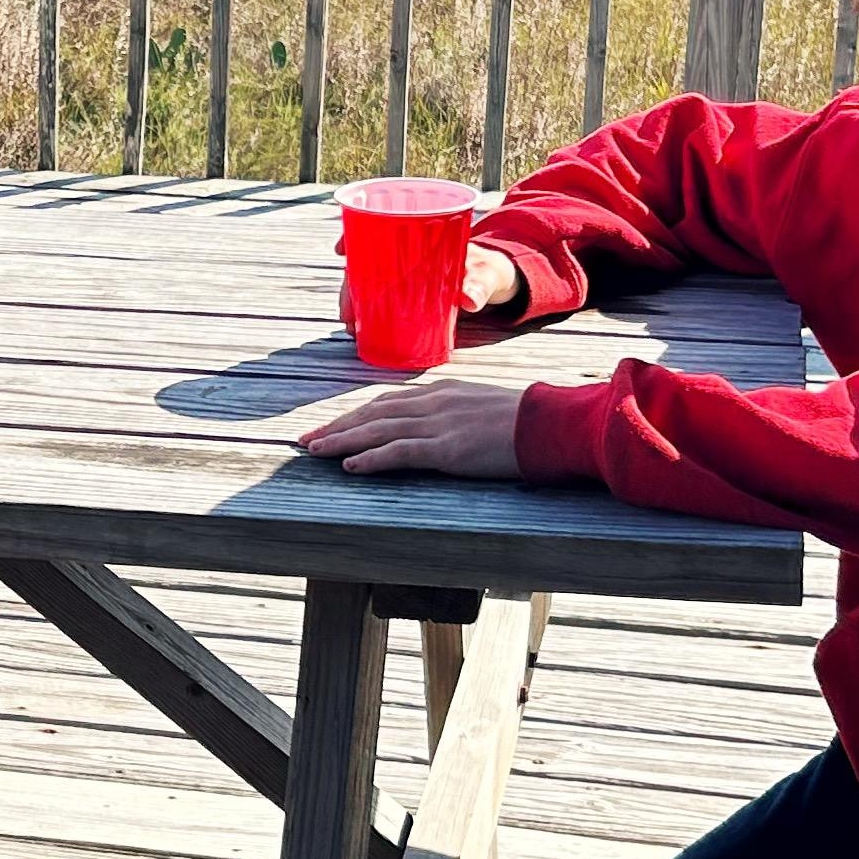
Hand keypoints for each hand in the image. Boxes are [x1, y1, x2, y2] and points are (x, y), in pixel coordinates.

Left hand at [300, 379, 522, 478]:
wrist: (552, 424)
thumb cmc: (527, 421)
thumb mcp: (485, 408)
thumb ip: (458, 414)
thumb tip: (445, 427)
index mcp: (442, 392)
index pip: (387, 402)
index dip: (356, 415)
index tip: (333, 425)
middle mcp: (434, 403)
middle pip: (373, 414)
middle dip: (337, 427)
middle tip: (306, 441)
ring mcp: (439, 424)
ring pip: (377, 431)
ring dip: (341, 442)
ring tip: (314, 452)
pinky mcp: (447, 448)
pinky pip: (399, 452)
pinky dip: (370, 459)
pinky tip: (349, 466)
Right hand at [336, 239, 531, 331]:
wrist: (497, 279)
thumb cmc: (490, 269)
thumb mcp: (488, 274)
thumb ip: (480, 285)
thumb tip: (469, 300)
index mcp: (423, 233)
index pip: (378, 225)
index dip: (354, 233)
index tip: (340, 251)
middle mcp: (407, 249)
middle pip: (366, 258)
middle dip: (350, 283)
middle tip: (346, 312)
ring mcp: (405, 269)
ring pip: (369, 279)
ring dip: (355, 300)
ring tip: (351, 325)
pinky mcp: (408, 288)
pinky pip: (381, 294)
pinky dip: (369, 308)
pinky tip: (360, 325)